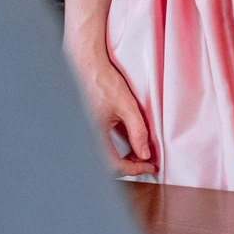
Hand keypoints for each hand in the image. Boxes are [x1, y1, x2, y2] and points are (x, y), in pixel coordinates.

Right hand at [70, 44, 155, 175]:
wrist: (85, 65)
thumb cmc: (102, 82)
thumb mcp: (127, 106)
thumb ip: (138, 131)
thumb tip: (145, 154)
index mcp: (91, 136)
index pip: (114, 166)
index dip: (135, 168)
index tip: (151, 166)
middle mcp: (84, 138)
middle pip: (107, 165)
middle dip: (129, 165)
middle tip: (148, 161)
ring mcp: (83, 134)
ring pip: (103, 157)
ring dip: (122, 159)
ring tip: (140, 152)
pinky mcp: (85, 128)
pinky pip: (99, 147)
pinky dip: (114, 149)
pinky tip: (128, 143)